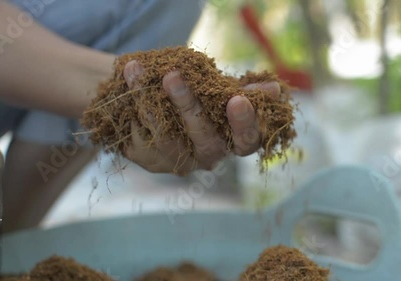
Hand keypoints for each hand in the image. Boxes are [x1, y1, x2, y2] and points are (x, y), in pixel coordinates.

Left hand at [121, 60, 279, 174]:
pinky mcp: (149, 160)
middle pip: (203, 138)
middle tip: (172, 75)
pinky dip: (132, 108)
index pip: (246, 142)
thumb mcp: (222, 94)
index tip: (238, 100)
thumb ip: (246, 93)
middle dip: (187, 105)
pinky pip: (140, 136)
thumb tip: (275, 90)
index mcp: (230, 141)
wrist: (155, 108)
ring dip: (147, 100)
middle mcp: (207, 157)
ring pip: (165, 137)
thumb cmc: (199, 99)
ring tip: (134, 70)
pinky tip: (126, 87)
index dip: (244, 124)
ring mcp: (177, 162)